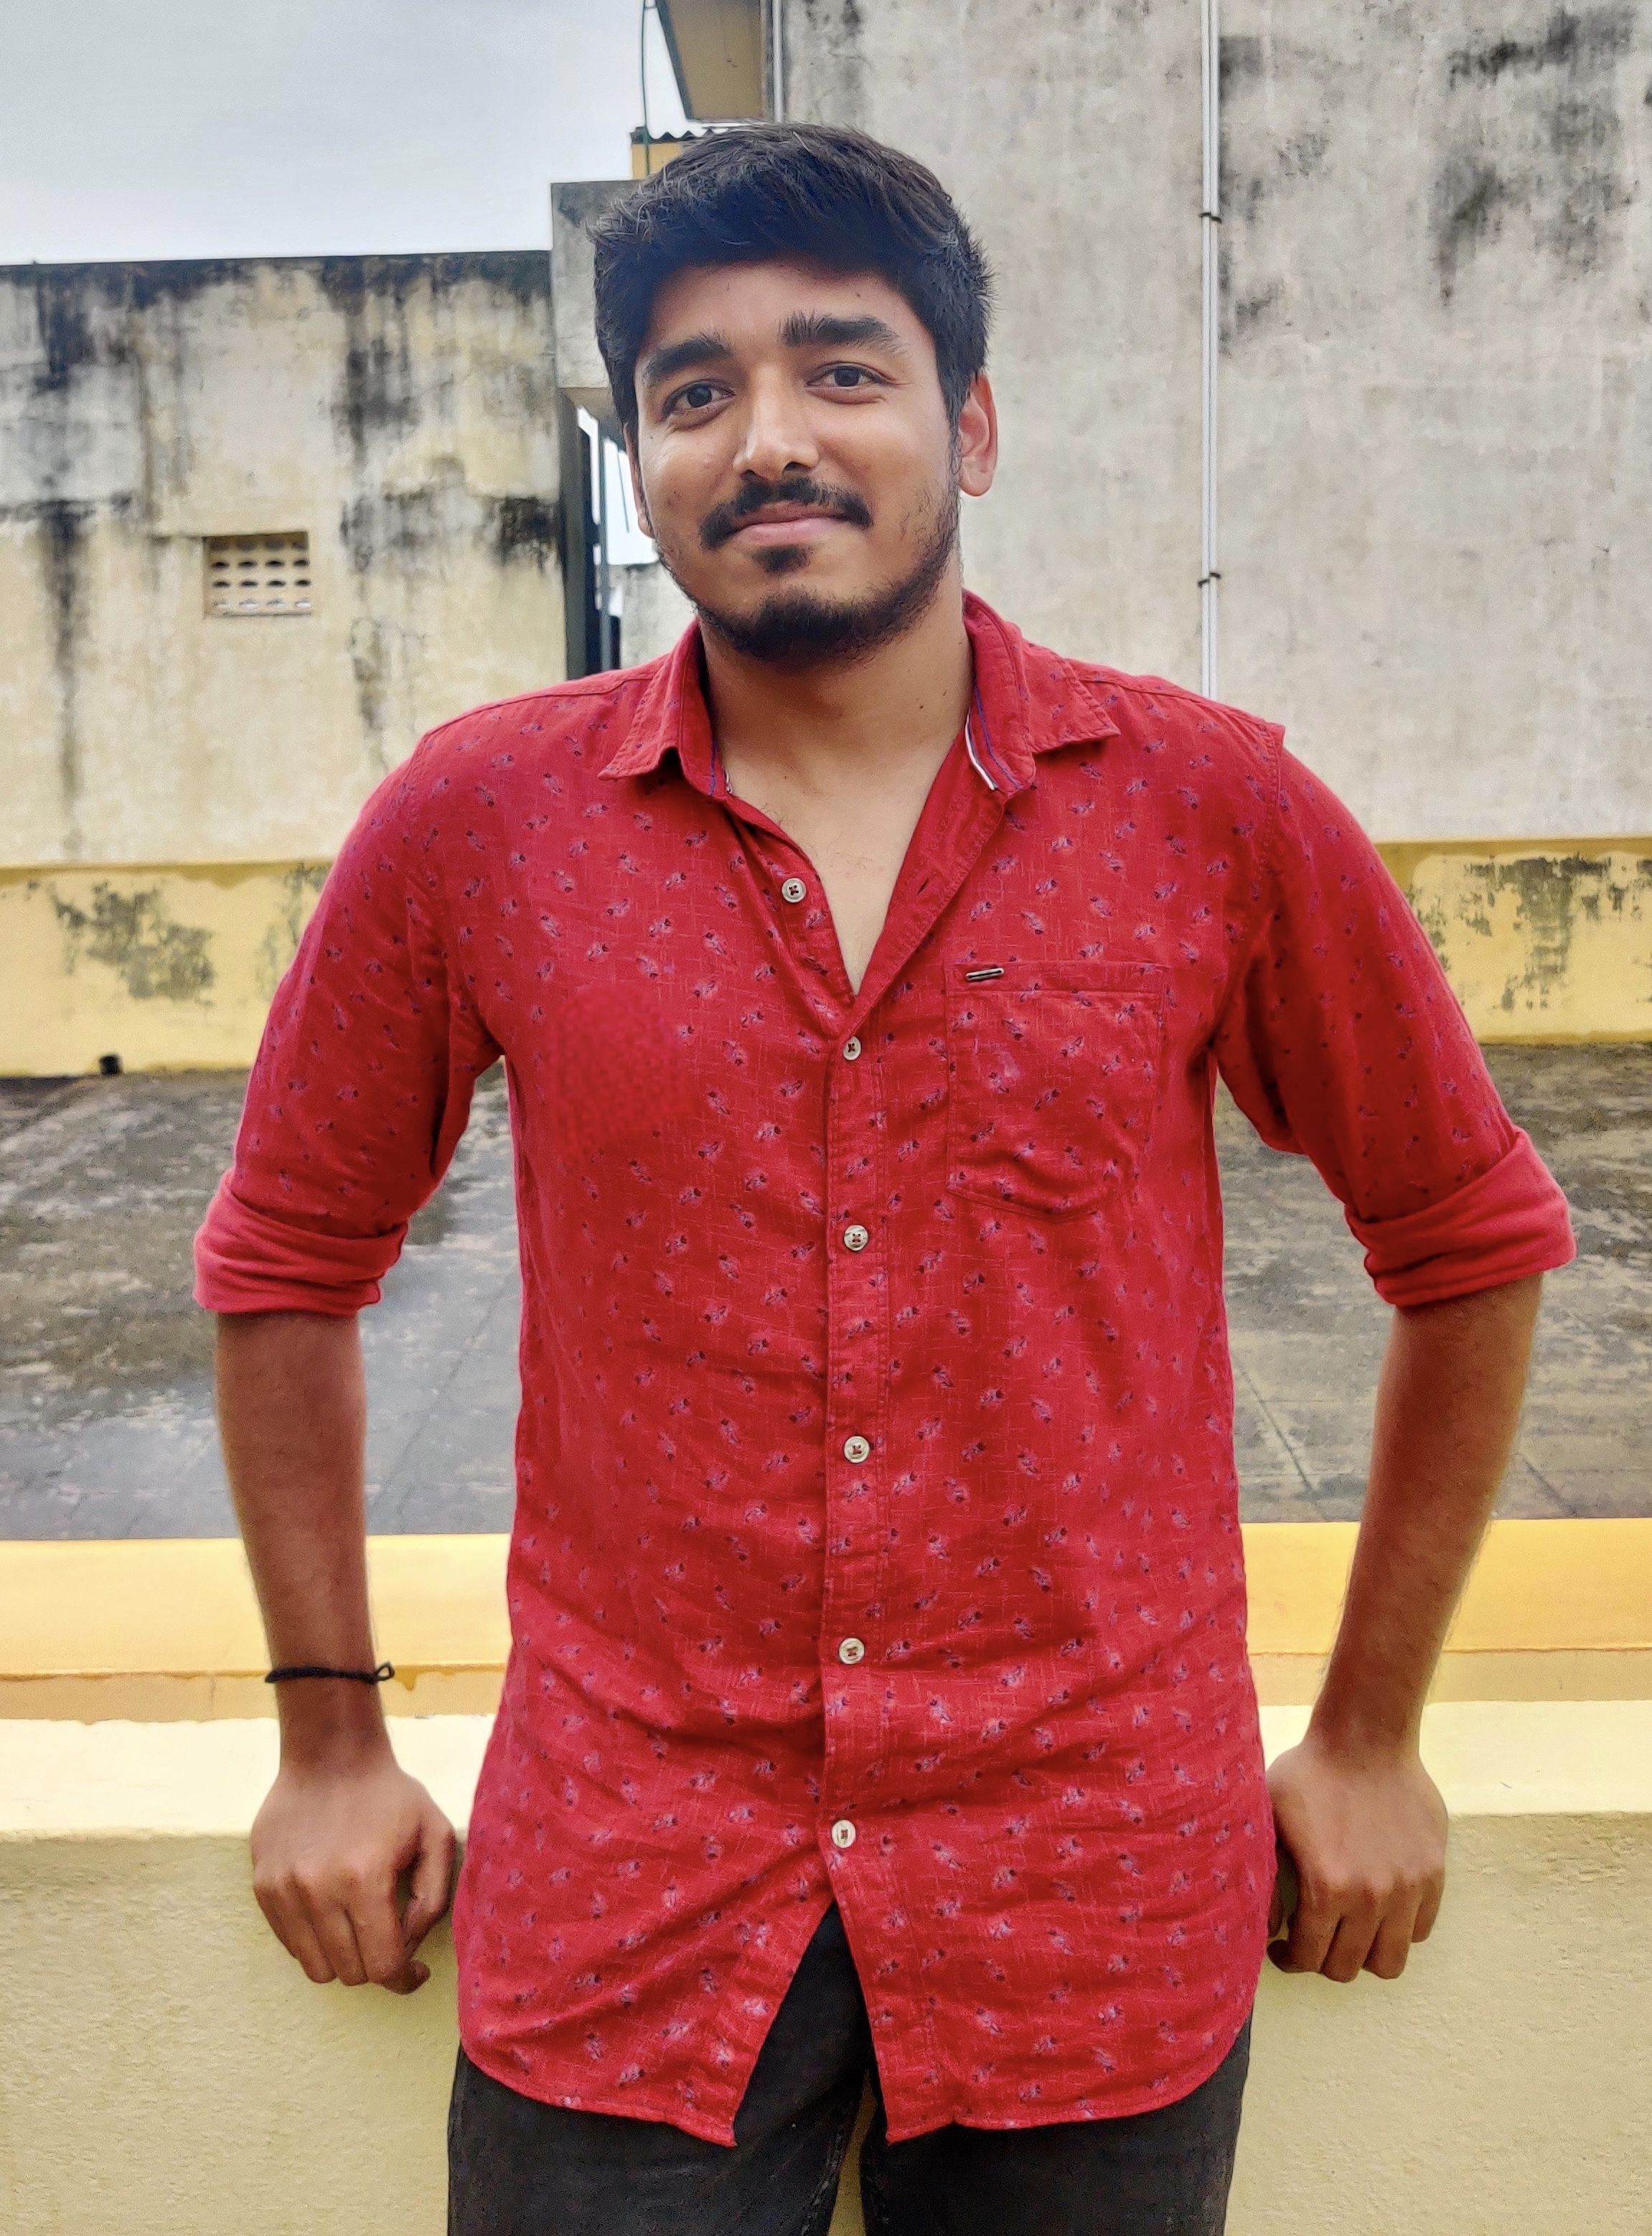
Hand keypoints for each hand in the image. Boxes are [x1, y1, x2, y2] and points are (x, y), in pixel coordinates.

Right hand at [251, 1747, 456, 1993]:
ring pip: (314, 1966)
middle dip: (375, 1964)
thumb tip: (409, 1947)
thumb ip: (433, 1899)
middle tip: (388, 1937)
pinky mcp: (263, 1886)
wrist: (330, 1754)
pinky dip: (314, 1940)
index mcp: (364, 1880)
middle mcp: (317, 1891)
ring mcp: (284, 1890)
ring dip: (342, 1958)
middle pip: (348, 1973)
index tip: (414, 1972)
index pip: (382, 1967)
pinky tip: (333, 1909)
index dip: (403, 1979)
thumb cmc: (388, 1794)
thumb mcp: (434, 1834)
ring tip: (359, 1926)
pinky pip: (289, 1942)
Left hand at [1266, 1727, 1445, 1981]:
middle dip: (1324, 1959)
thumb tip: (1267, 1924)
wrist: (1365, 1738)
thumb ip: (1265, 1877)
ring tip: (1349, 1931)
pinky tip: (1378, 1908)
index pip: (1310, 1957)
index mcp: (1327, 1887)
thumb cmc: (1310, 1773)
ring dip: (1365, 1953)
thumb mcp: (1269, 1819)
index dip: (1291, 1959)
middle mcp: (1371, 1897)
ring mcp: (1407, 1888)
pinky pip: (1420, 1929)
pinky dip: (1399, 1929)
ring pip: (1390, 1960)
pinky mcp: (1433, 1874)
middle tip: (1313, 1938)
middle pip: (1349, 1968)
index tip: (1284, 1948)